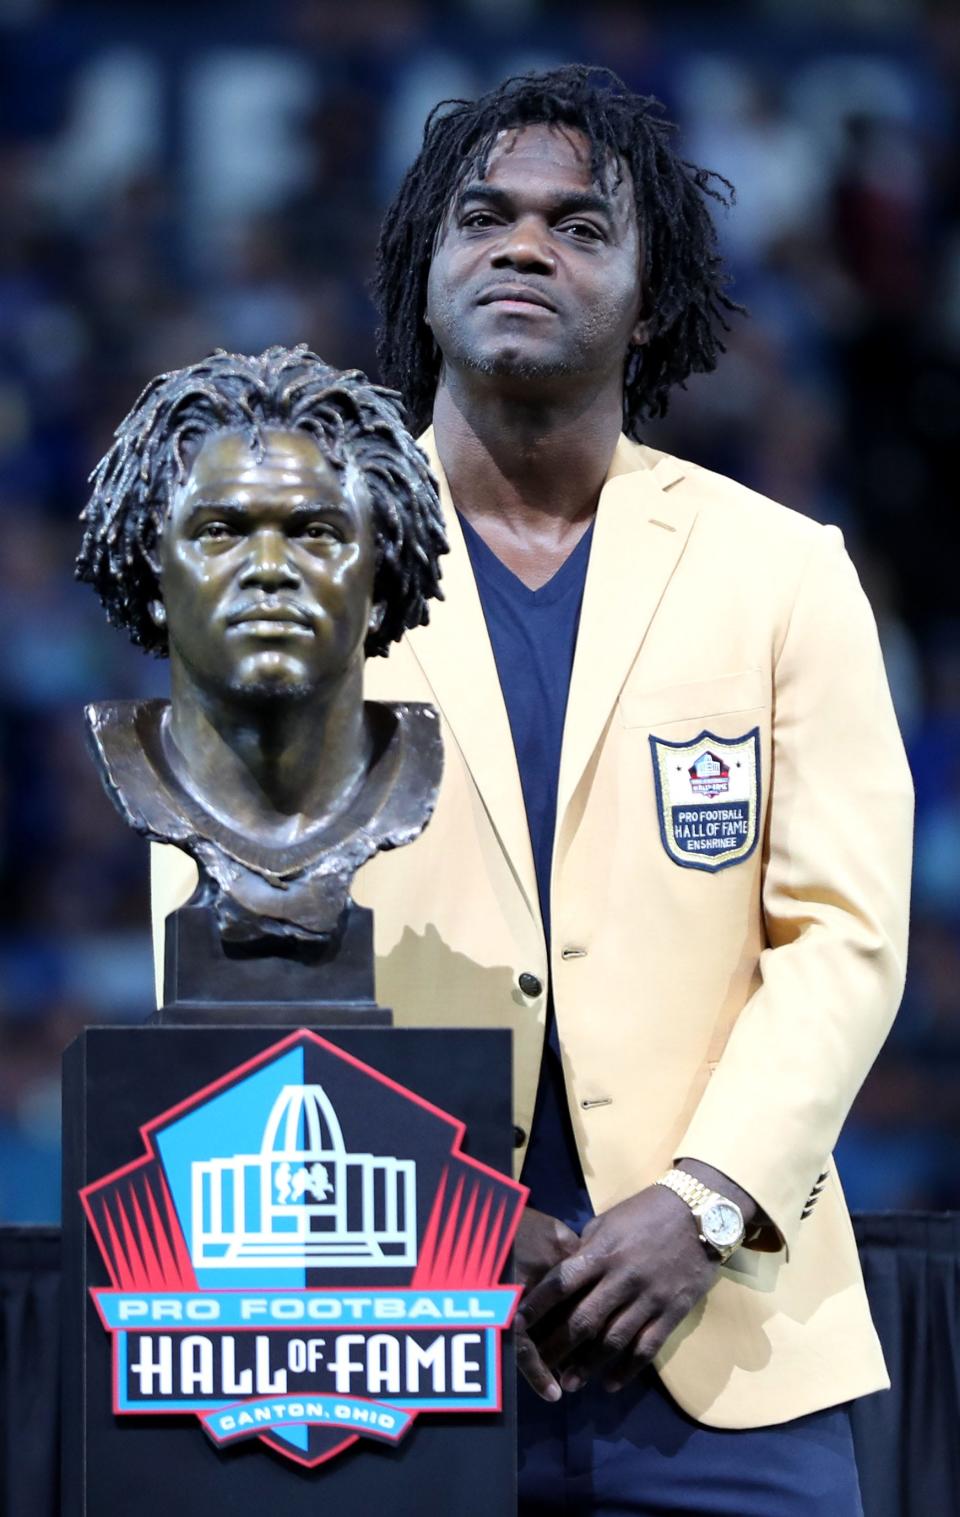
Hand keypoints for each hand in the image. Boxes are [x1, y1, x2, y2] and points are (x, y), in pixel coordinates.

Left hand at [516, 1185, 716, 1394]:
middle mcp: (622, 1278)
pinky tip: (610, 1383)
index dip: (537, 1305)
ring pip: (613, 1341)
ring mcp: (648, 1298)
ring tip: (570, 1382)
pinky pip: (647, 1348)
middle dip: (558, 1346)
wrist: (700, 1213)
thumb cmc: (646, 1213)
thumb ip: (586, 1252)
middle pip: (583, 1320)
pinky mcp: (672, 1312)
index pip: (561, 1282)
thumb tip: (564, 1280)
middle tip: (540, 1365)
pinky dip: (627, 1370)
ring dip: (589, 1365)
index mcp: (602, 1252)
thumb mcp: (608, 1223)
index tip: (517, 1323)